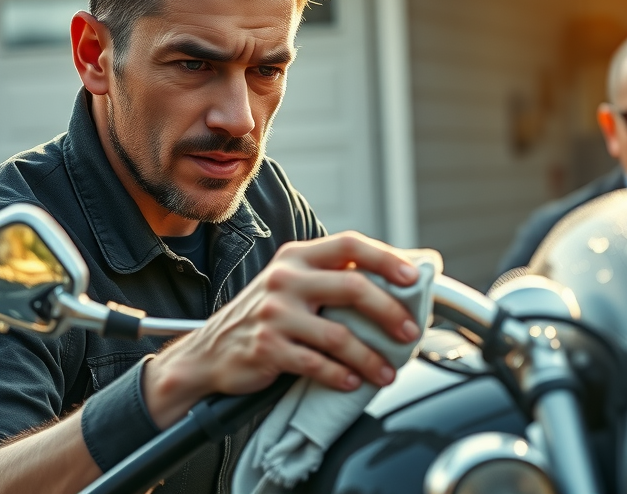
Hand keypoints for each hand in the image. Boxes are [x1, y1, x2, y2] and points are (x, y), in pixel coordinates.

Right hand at [143, 231, 422, 427]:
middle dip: (390, 312)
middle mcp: (285, 279)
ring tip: (386, 372)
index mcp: (297, 257)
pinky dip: (339, 376)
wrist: (210, 350)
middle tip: (410, 332)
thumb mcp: (294, 284)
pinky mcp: (266, 347)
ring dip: (370, 357)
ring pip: (339, 335)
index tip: (415, 276)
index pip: (350, 245)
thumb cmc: (266, 316)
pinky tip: (352, 382)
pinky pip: (315, 364)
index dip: (386, 258)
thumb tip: (403, 269)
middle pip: (353, 287)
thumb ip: (336, 275)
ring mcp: (274, 313)